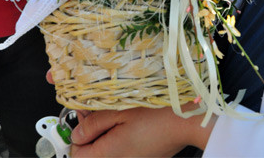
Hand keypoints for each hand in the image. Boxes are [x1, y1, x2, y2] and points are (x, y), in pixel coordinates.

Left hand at [71, 105, 215, 157]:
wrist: (187, 121)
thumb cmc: (158, 113)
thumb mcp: (120, 110)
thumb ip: (94, 123)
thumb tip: (77, 133)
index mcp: (110, 154)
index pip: (77, 153)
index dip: (77, 134)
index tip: (84, 117)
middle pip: (92, 153)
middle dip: (93, 132)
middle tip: (101, 111)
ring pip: (107, 151)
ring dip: (107, 134)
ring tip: (119, 114)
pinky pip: (121, 151)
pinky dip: (120, 138)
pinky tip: (131, 122)